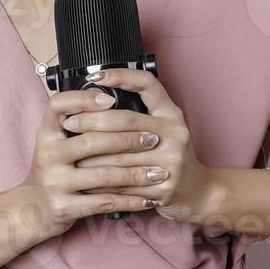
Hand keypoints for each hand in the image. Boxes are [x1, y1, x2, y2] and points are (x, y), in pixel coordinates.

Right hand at [15, 87, 164, 242]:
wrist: (31, 210)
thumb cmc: (52, 170)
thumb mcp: (54, 142)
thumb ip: (75, 123)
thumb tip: (112, 99)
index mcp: (46, 134)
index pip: (59, 105)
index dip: (84, 99)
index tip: (111, 99)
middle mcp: (48, 155)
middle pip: (91, 141)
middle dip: (128, 139)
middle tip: (153, 139)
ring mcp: (55, 182)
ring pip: (103, 175)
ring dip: (136, 174)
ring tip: (159, 172)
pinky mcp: (65, 206)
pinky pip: (104, 203)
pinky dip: (129, 201)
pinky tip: (148, 199)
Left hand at [61, 66, 214, 225]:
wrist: (199, 193)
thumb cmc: (172, 158)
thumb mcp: (164, 129)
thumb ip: (141, 115)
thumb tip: (96, 100)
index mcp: (172, 114)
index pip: (147, 85)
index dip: (121, 76)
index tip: (96, 76)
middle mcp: (175, 133)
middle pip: (126, 120)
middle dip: (92, 121)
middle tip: (70, 123)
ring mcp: (172, 160)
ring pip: (120, 155)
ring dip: (90, 155)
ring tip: (71, 151)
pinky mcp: (165, 185)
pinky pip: (124, 182)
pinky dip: (101, 181)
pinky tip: (85, 177)